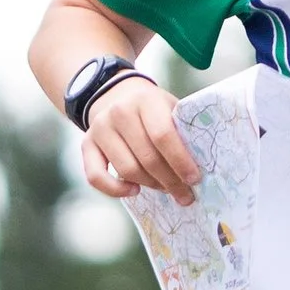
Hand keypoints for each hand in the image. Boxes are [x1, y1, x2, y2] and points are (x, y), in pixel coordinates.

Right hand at [82, 75, 199, 202]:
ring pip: (127, 170)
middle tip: (185, 194)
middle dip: (170, 181)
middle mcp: (119, 112)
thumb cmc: (153, 108)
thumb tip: (202, 165)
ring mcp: (100, 128)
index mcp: (146, 100)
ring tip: (166, 189)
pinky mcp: (86, 144)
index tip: (194, 179)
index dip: (180, 161)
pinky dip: (115, 190)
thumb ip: (183, 130)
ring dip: (150, 185)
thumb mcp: (170, 107)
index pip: (163, 135)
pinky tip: (134, 191)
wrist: (116, 95)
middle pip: (147, 157)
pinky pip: (96, 176)